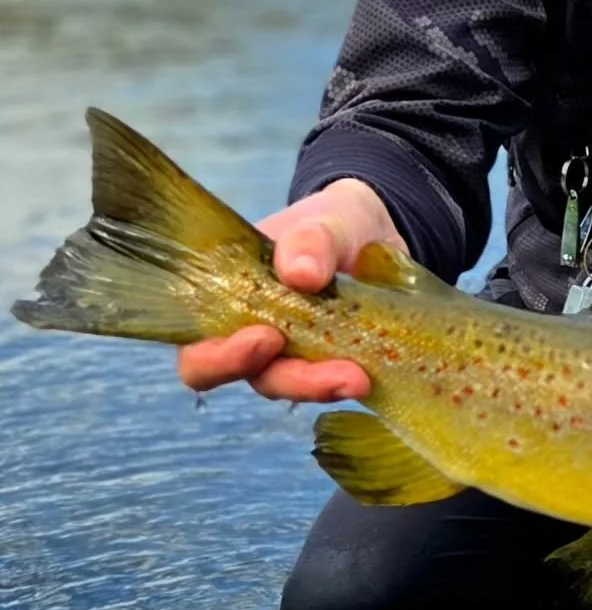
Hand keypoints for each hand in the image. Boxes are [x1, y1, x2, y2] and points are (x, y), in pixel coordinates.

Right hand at [176, 177, 406, 403]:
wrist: (375, 233)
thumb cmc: (331, 224)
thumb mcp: (323, 221)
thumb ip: (309, 239)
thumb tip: (300, 273)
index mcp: (227, 300)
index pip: (198, 350)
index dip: (218, 359)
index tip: (266, 338)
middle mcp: (252, 336)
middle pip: (253, 377)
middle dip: (292, 380)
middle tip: (335, 373)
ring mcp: (294, 355)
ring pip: (296, 386)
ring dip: (324, 387)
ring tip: (361, 380)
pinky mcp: (331, 364)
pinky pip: (333, 384)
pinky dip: (349, 382)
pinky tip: (374, 378)